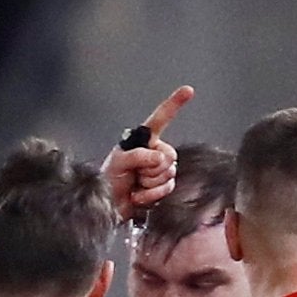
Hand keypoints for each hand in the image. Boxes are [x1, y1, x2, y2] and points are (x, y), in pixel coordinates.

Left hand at [105, 86, 193, 218]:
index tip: (188, 90)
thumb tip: (159, 159)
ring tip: (135, 184)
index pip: (161, 119)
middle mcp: (154, 152)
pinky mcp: (161, 187)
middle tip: (134, 174)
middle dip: (151, 168)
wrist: (107, 206)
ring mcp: (159, 170)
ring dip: (150, 183)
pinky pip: (167, 187)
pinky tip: (138, 195)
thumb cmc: (107, 182)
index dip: (174, 104)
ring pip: (169, 173)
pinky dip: (151, 194)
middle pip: (169, 155)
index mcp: (144, 141)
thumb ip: (139, 155)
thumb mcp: (119, 162)